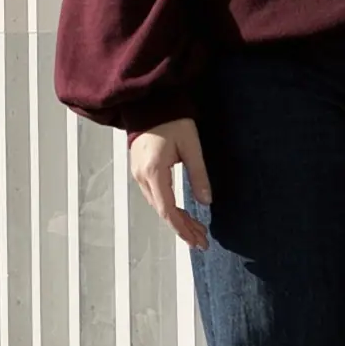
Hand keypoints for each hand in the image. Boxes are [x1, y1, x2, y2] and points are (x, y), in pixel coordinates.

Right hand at [128, 119, 210, 250]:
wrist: (150, 104)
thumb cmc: (172, 121)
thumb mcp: (191, 146)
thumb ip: (199, 175)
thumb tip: (206, 202)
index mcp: (153, 172)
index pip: (168, 209)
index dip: (183, 228)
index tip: (198, 240)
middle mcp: (141, 177)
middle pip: (162, 211)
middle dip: (183, 228)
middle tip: (202, 241)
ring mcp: (138, 174)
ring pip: (158, 205)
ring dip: (177, 219)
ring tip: (196, 230)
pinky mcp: (140, 170)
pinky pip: (154, 196)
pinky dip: (169, 208)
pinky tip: (181, 213)